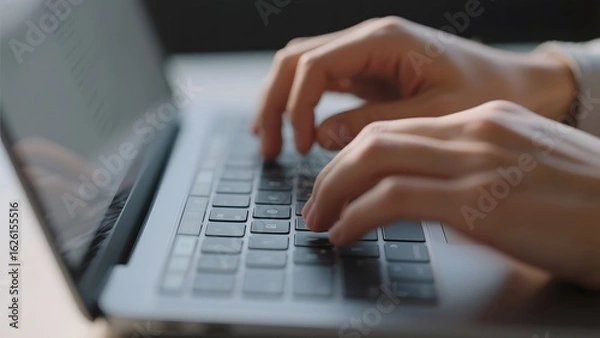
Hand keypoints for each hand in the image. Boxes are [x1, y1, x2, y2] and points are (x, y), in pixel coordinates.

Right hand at [253, 16, 575, 158]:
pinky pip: (320, 82)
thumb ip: (373, 124)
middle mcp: (368, 41)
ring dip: (280, 102)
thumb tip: (322, 136)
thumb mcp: (433, 116)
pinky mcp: (368, 72)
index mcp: (384, 41)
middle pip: (295, 59)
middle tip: (269, 146)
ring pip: (300, 68)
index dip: (298, 106)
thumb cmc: (486, 95)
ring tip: (270, 141)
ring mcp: (365, 55)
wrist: (517, 86)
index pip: (314, 64)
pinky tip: (295, 131)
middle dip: (275, 102)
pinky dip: (300, 105)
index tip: (301, 146)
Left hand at [303, 101, 599, 289]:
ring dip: (335, 192)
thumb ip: (476, 174)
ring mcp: (475, 162)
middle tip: (316, 204)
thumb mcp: (525, 172)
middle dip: (334, 172)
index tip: (339, 183)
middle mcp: (474, 132)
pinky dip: (357, 215)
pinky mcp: (476, 200)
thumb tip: (429, 199)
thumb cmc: (590, 205)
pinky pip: (393, 198)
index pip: (400, 129)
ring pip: (375, 160)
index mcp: (485, 122)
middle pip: (377, 138)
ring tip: (320, 220)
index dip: (357, 156)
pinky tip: (344, 233)